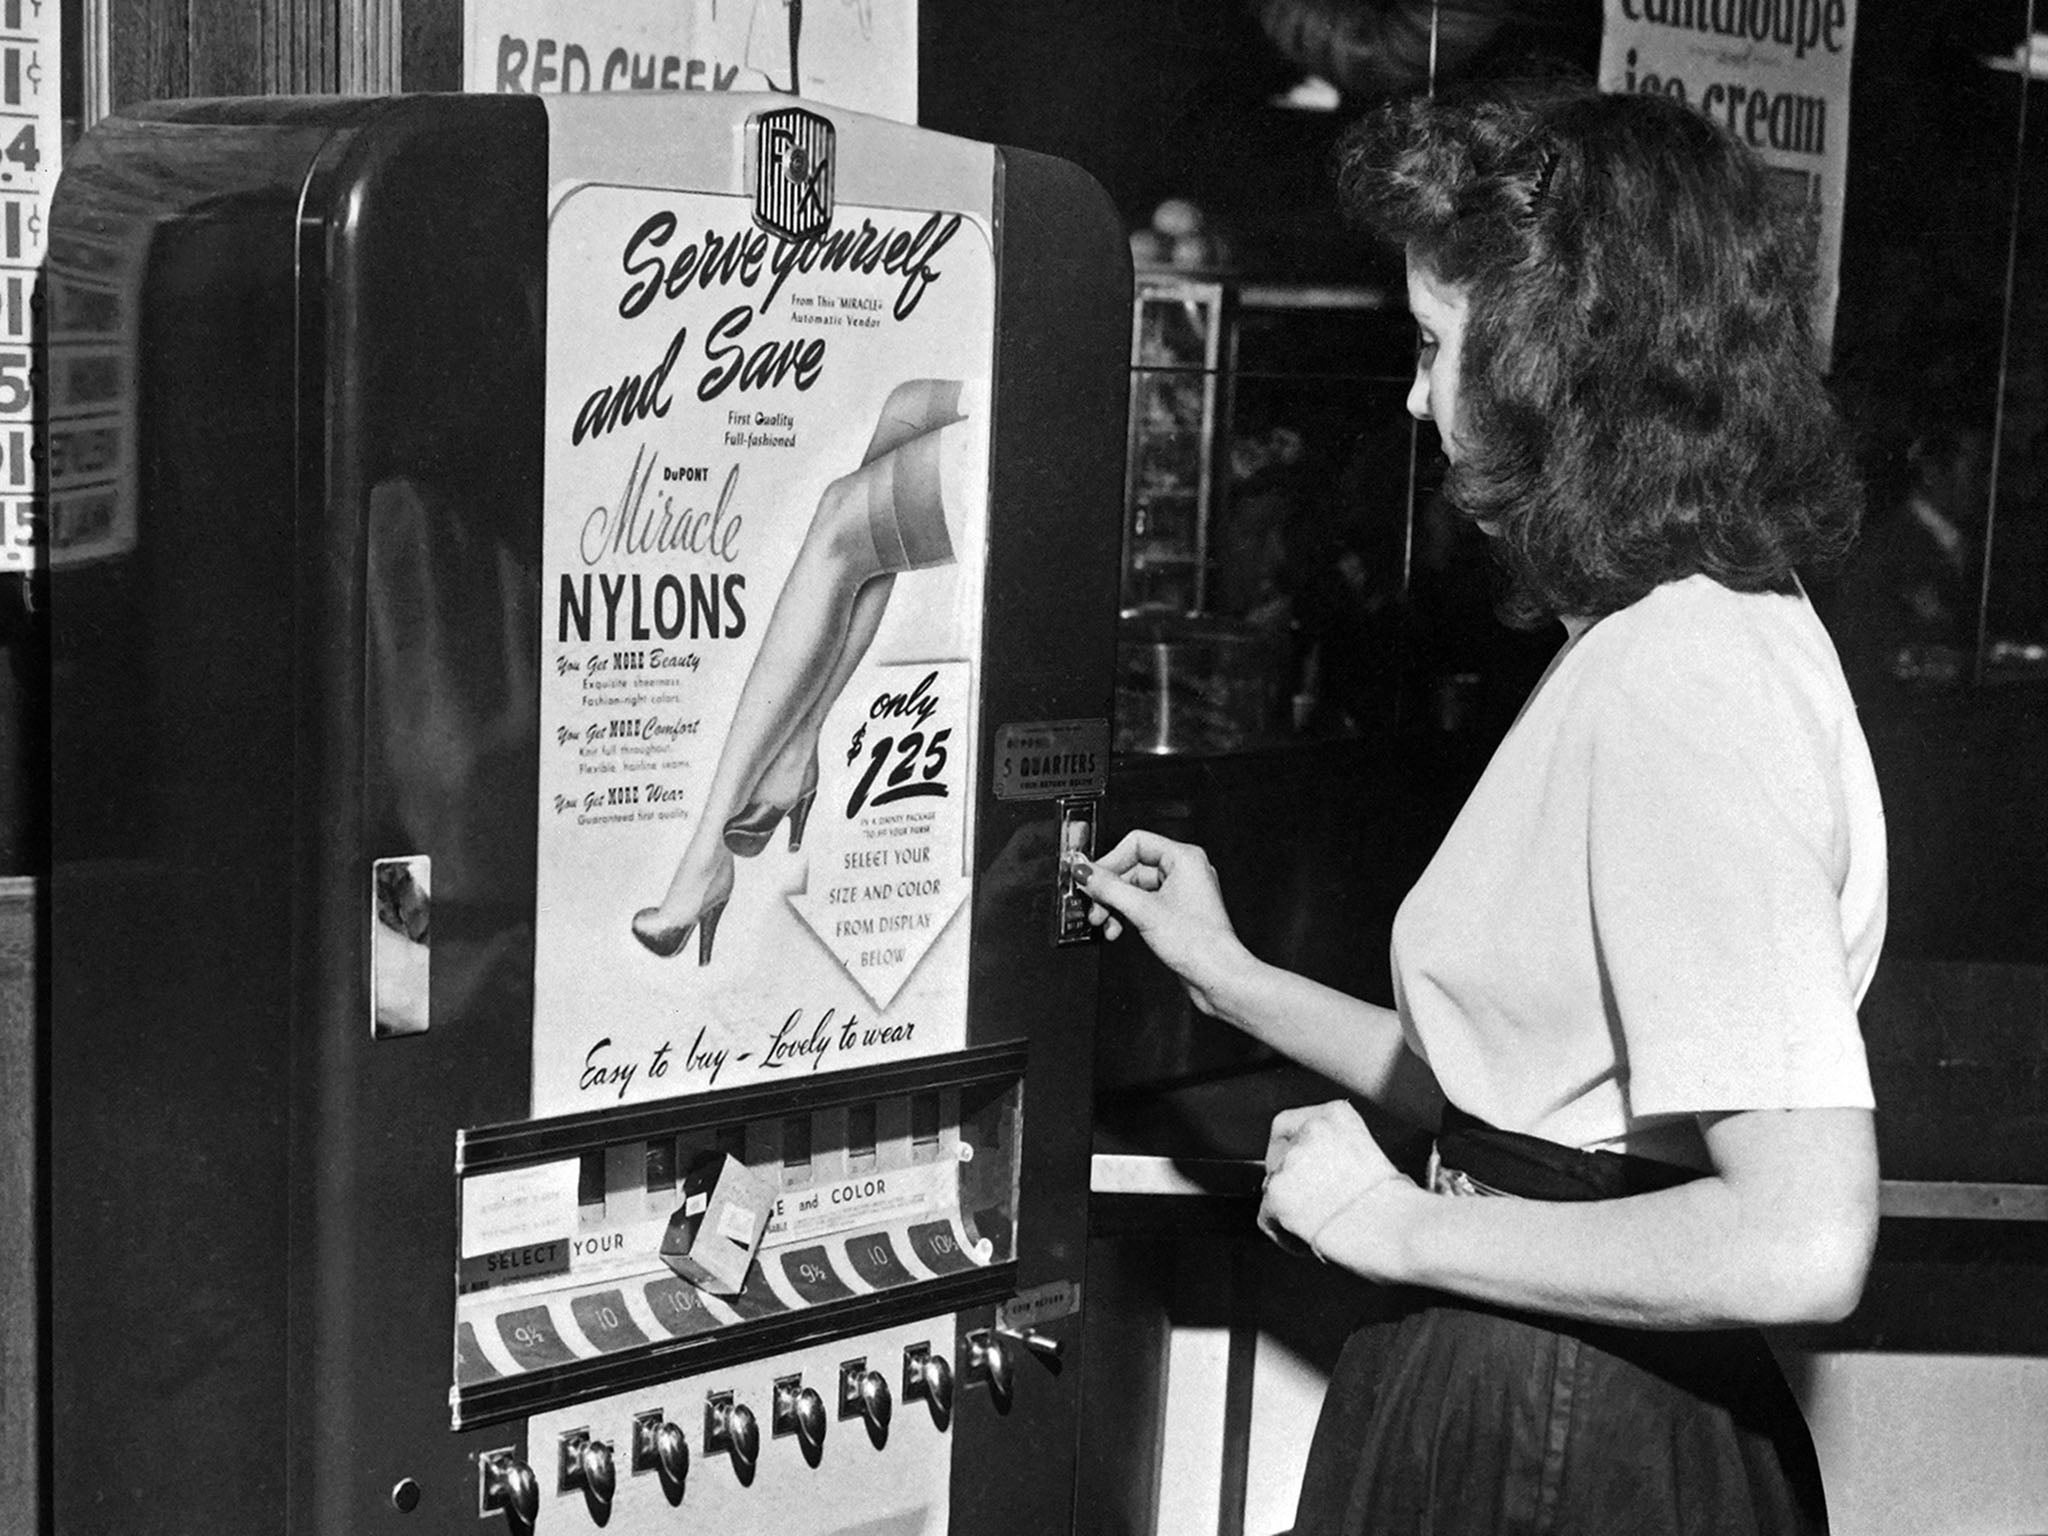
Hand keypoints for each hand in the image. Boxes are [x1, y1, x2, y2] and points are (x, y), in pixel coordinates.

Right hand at [1068, 829, 1248, 1015]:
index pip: (1136, 843)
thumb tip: (1084, 871)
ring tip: (1104, 922)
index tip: (1090, 877)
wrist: (1218, 976)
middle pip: (1132, 868)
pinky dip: (1126, 915)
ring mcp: (1180, 893)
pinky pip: (1142, 905)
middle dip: (1109, 889)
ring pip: (1135, 889)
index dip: (1110, 860)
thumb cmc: (1199, 943)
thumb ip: (1108, 887)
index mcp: (1184, 858)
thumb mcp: (1143, 910)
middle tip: (1093, 904)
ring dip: (1114, 906)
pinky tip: (1116, 929)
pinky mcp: (1174, 914)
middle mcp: (1184, 871)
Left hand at [1258, 1100, 1417, 1271]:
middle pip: (1276, 1158)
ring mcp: (1291, 1162)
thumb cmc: (1400, 1205)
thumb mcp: (1370, 1155)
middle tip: (1313, 1207)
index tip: (1297, 1171)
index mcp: (1334, 1115)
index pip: (1286, 1124)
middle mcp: (1309, 1130)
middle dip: (1291, 1184)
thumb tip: (1319, 1174)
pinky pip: (1266, 1219)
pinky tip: (1310, 1242)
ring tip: (1320, 1228)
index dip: (1288, 1151)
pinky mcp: (1279, 1196)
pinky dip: (1284, 1236)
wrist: (1401, 1230)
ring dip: (1289, 1210)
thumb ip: (1336, 1153)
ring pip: (1270, 1189)